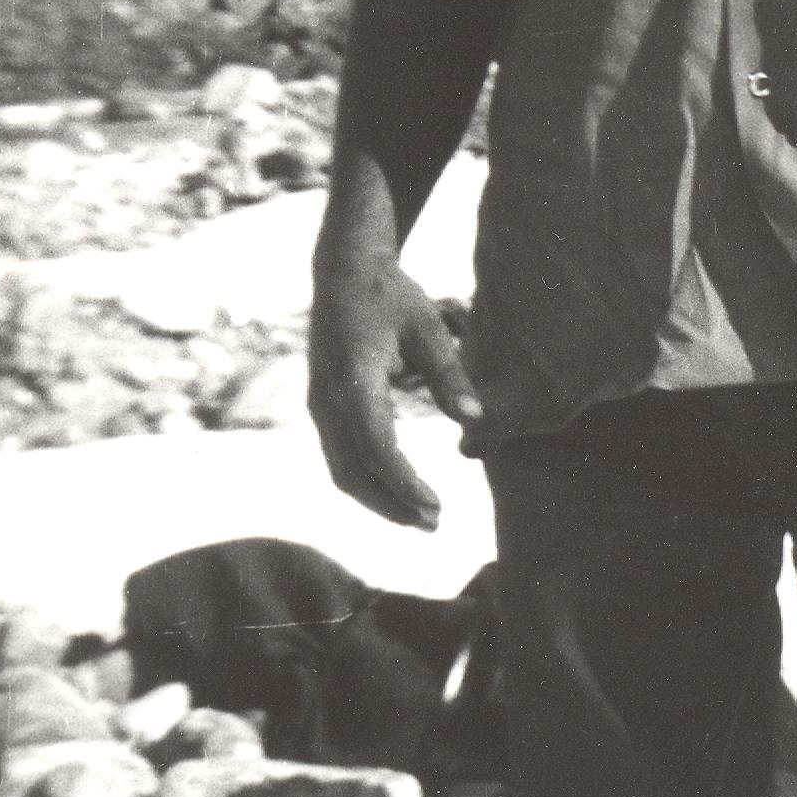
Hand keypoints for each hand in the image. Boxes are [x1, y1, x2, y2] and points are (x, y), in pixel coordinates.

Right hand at [309, 243, 481, 529]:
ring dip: (379, 499)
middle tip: (435, 523)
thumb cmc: (391, 298)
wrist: (343, 274)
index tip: (436, 505)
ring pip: (342, 471)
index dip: (403, 482)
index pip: (375, 445)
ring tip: (421, 518)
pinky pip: (340, 458)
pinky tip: (398, 493)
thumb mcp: (428, 327)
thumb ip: (450, 373)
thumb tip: (478, 420)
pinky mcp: (322, 410)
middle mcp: (327, 398)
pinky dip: (367, 482)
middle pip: (353, 470)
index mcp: (353, 377)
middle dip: (392, 503)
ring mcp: (319, 406)